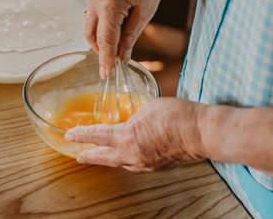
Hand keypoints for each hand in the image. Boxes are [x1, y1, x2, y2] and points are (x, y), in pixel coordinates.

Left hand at [65, 98, 204, 171]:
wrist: (203, 133)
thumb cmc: (178, 116)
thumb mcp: (149, 107)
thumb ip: (134, 114)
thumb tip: (131, 118)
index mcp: (128, 137)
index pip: (97, 136)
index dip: (81, 135)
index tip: (70, 136)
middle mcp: (133, 154)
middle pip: (104, 157)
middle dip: (89, 156)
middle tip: (78, 156)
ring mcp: (145, 163)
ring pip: (119, 162)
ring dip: (108, 159)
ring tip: (101, 155)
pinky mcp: (157, 166)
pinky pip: (135, 164)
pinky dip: (126, 159)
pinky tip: (127, 154)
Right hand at [84, 0, 168, 77]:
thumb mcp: (144, 14)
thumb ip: (130, 37)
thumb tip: (122, 57)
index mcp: (110, 4)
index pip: (105, 40)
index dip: (105, 59)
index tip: (106, 74)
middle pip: (91, 35)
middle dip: (101, 50)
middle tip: (115, 58)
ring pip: (89, 27)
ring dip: (100, 38)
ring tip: (118, 41)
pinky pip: (92, 16)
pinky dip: (101, 26)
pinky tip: (116, 25)